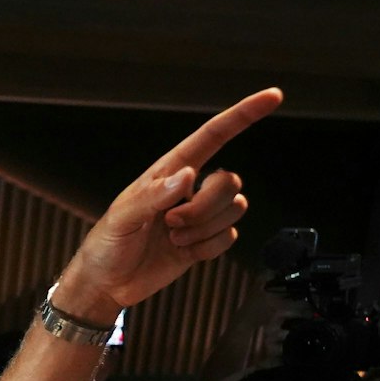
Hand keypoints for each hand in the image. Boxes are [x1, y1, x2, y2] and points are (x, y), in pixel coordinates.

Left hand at [56, 88, 282, 320]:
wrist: (107, 284)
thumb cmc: (106, 244)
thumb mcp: (122, 218)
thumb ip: (153, 196)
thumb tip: (188, 175)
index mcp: (169, 173)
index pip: (212, 137)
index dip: (243, 115)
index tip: (272, 96)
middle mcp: (189, 190)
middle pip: (230, 182)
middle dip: (205, 207)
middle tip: (170, 223)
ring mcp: (199, 216)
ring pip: (235, 209)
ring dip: (204, 229)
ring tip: (171, 238)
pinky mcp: (204, 241)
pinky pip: (229, 238)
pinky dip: (206, 249)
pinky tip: (181, 252)